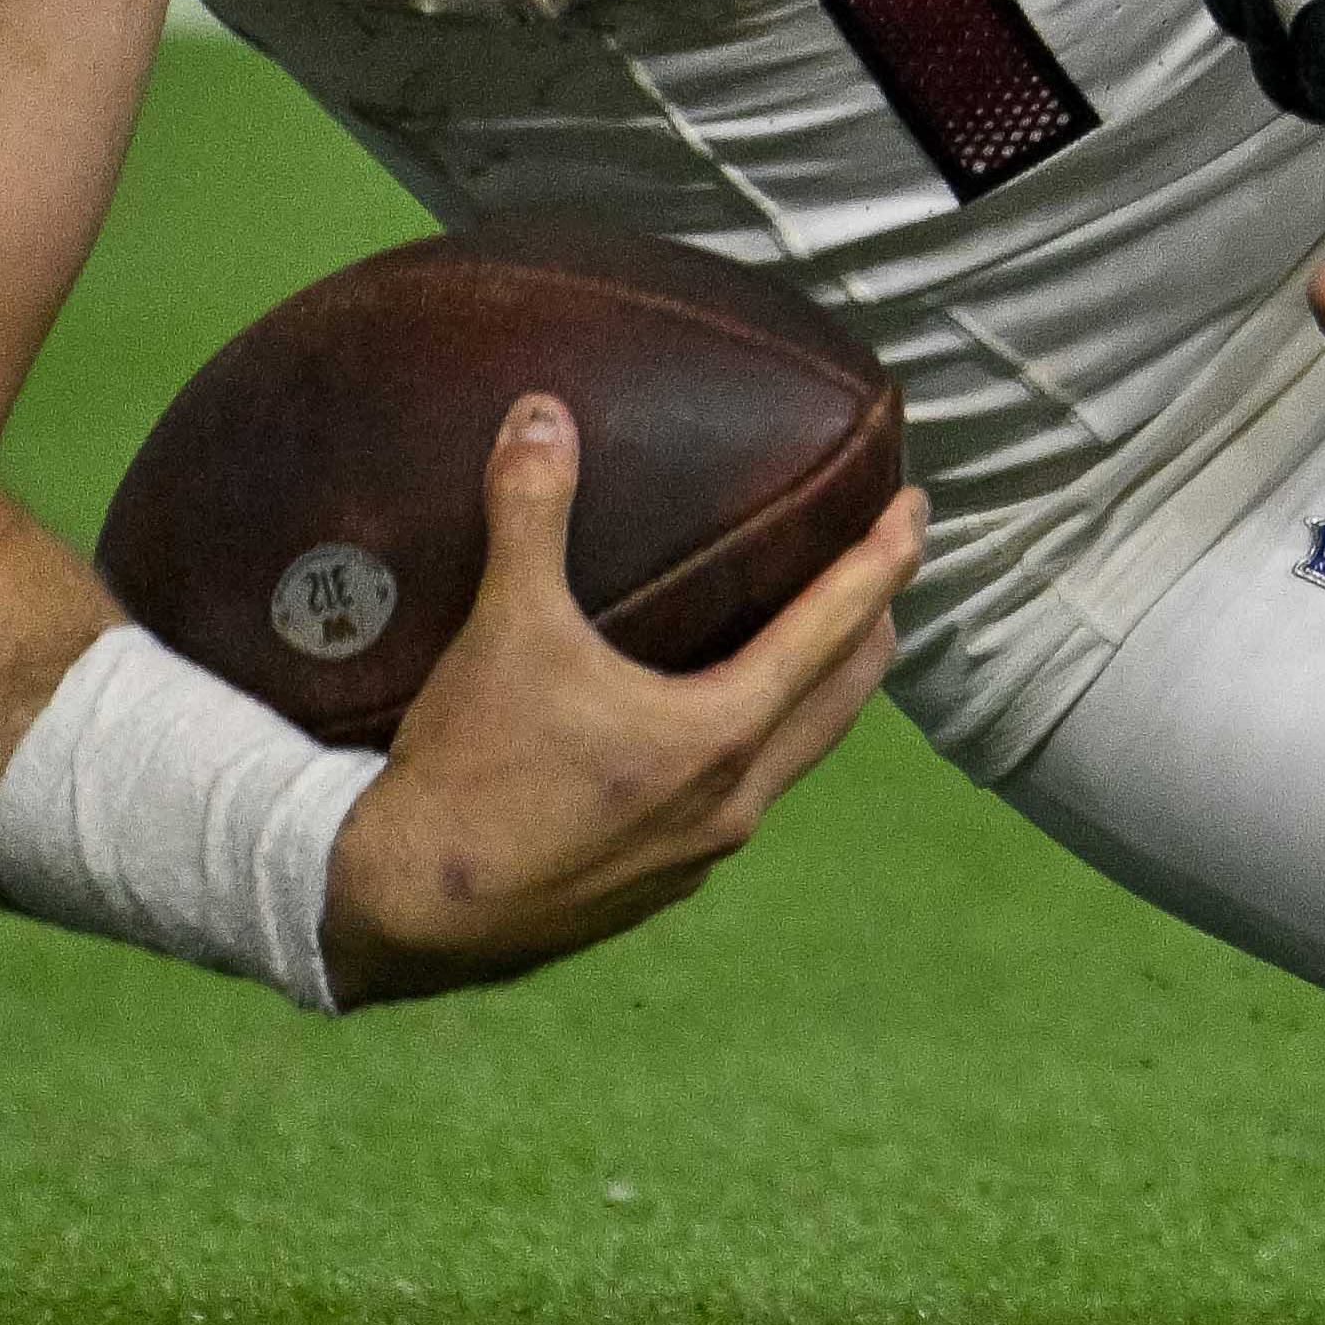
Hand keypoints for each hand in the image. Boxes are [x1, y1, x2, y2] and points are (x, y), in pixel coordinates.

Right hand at [315, 391, 920, 1004]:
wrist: (404, 911)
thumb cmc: (470, 766)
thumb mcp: (504, 628)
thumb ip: (531, 513)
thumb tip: (542, 412)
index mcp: (722, 732)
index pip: (834, 628)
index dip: (883, 562)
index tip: (920, 511)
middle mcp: (734, 799)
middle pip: (842, 698)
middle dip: (871, 626)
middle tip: (883, 568)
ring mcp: (701, 853)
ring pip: (796, 757)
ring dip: (819, 694)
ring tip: (817, 643)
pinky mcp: (660, 885)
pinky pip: (739, 801)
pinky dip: (757, 750)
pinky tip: (718, 731)